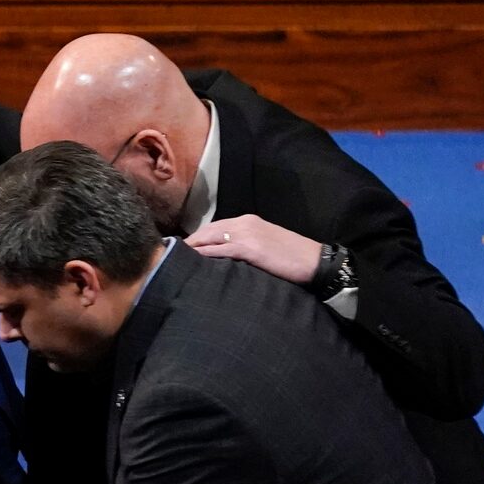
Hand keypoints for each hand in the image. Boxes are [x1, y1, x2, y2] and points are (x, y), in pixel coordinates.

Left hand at [184, 214, 323, 287]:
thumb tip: (224, 256)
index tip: (182, 247)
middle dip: (189, 242)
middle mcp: (244, 223)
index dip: (198, 237)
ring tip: (172, 259)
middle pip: (207, 230)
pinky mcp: (249, 248)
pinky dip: (202, 254)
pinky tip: (190, 262)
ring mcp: (246, 234)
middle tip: (169, 253)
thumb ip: (245, 246)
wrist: (314, 262)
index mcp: (248, 221)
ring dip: (191, 248)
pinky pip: (218, 250)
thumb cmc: (291, 257)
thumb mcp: (265, 245)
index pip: (215, 227)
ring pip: (209, 238)